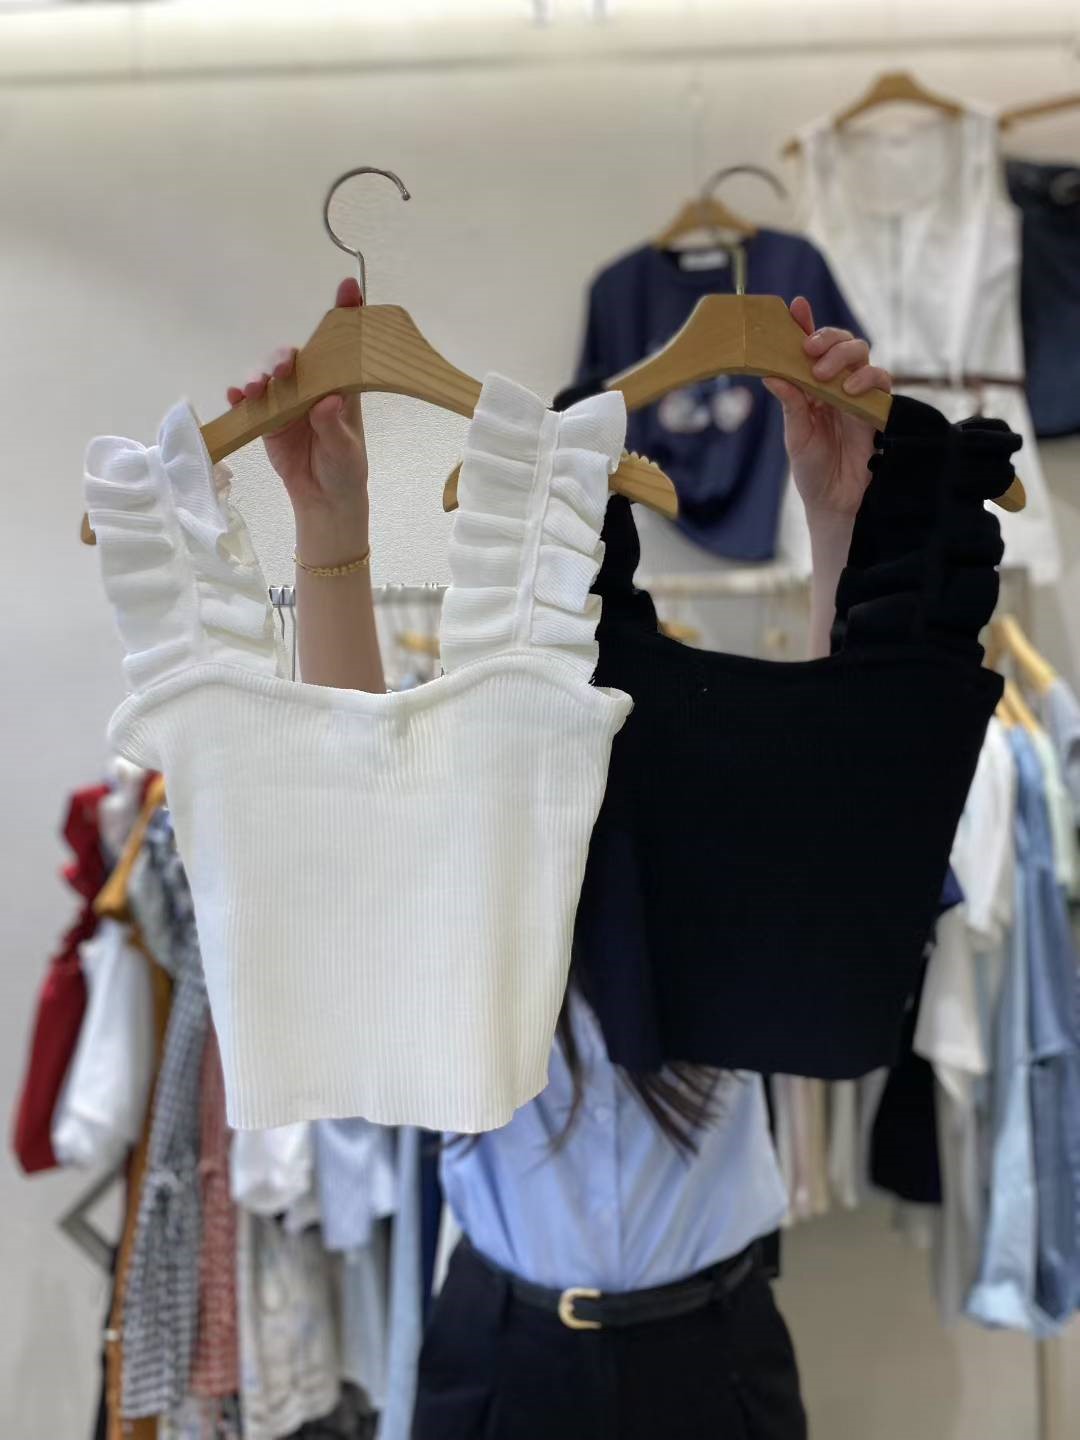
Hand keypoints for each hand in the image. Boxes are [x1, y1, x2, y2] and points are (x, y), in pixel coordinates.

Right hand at [227, 276, 368, 563]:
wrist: (324, 500)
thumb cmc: (345, 469)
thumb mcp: (346, 450)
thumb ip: (334, 426)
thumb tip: (329, 401)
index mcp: (341, 388)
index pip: (345, 347)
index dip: (347, 315)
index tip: (350, 288)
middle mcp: (313, 388)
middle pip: (298, 359)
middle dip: (287, 356)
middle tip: (285, 365)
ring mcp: (288, 403)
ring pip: (271, 378)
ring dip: (261, 377)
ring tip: (254, 388)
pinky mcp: (268, 421)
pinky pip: (251, 404)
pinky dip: (241, 398)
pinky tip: (236, 397)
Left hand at [763, 297, 891, 521]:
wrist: (836, 502)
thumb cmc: (812, 469)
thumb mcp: (796, 435)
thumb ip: (790, 404)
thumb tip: (770, 373)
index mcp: (812, 387)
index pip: (810, 348)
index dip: (805, 324)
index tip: (797, 306)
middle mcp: (837, 384)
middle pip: (841, 342)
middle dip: (826, 338)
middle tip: (810, 350)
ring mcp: (859, 394)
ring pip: (861, 354)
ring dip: (843, 356)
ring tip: (824, 375)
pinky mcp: (878, 408)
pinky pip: (880, 381)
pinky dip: (866, 378)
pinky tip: (848, 390)